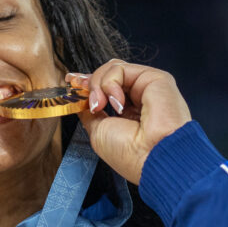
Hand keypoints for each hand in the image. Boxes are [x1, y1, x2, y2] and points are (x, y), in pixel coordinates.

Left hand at [70, 59, 191, 184]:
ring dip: (98, 85)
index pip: (107, 89)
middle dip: (90, 81)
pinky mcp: (156, 78)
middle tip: (82, 93)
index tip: (71, 82)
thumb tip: (80, 100)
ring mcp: (148, 87)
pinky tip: (117, 104)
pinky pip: (121, 70)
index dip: (88, 83)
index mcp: (129, 113)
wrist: (152, 157)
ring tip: (100, 105)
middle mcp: (140, 99)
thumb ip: (90, 113)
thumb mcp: (98, 131)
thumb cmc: (130, 153)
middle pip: (110, 76)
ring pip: (113, 69)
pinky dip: (110, 84)